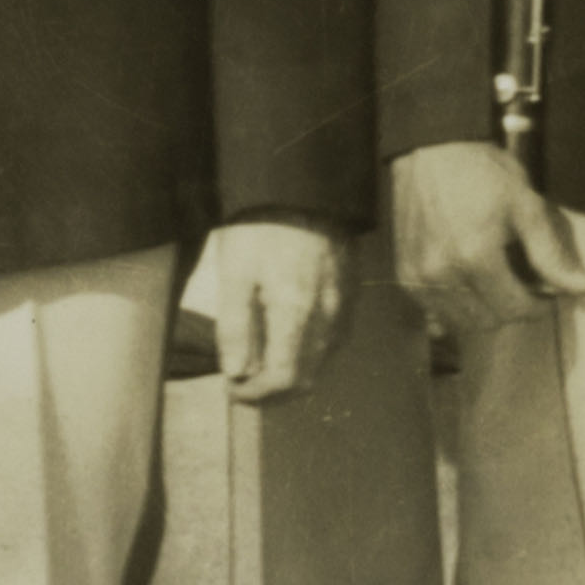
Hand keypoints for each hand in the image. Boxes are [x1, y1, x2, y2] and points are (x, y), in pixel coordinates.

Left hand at [185, 219, 343, 404]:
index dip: (257, 396)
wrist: (304, 188)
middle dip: (273, 391)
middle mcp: (328, 316)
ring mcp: (345, 305)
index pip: (285, 380)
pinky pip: (334, 338)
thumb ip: (236, 328)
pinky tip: (290, 336)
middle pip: (308, 379)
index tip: (233, 389)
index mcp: (296, 313)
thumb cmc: (262, 227)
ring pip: (323, 361)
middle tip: (243, 382)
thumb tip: (237, 373)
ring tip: (261, 359)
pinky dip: (310, 351)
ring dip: (293, 372)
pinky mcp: (351, 293)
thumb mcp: (234, 273)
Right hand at [390, 142, 584, 352]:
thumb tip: (584, 289)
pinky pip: (436, 312)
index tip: (547, 292)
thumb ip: (551, 255)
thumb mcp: (526, 206)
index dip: (539, 306)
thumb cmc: (484, 172)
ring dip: (484, 311)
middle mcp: (442, 274)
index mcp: (476, 258)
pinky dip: (456, 306)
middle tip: (523, 283)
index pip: (515, 310)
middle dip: (512, 308)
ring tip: (496, 281)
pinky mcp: (404, 275)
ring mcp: (418, 277)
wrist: (433, 149)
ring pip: (461, 323)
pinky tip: (469, 282)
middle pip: (489, 321)